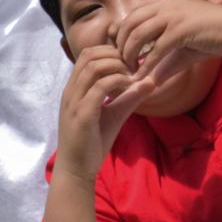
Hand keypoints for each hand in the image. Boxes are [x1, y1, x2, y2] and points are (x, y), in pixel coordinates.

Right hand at [53, 45, 154, 181]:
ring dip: (117, 67)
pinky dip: (118, 82)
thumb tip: (151, 81)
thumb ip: (129, 97)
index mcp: (74, 88)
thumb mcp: (114, 114)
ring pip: (94, 67)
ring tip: (131, 77)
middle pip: (90, 54)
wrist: (76, 169)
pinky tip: (129, 88)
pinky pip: (100, 87)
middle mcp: (71, 91)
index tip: (129, 64)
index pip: (88, 54)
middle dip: (115, 55)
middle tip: (132, 68)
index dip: (110, 52)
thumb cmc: (93, 141)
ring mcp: (74, 102)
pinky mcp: (82, 115)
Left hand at [116, 0, 221, 85]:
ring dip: (129, 55)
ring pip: (138, 35)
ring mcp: (172, 17)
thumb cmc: (211, 36)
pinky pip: (155, 50)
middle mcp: (164, 7)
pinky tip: (142, 78)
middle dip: (120, 46)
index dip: (121, 36)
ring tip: (129, 71)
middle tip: (120, 65)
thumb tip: (149, 81)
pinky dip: (146, 66)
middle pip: (129, 25)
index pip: (131, 17)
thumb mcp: (182, 46)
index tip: (120, 55)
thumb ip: (164, 61)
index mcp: (163, 5)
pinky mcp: (180, 31)